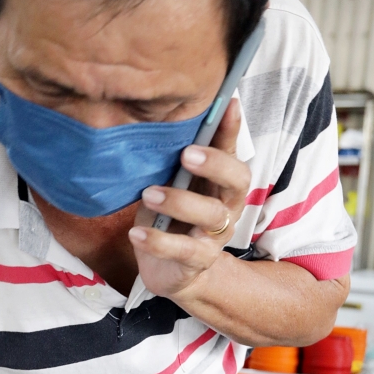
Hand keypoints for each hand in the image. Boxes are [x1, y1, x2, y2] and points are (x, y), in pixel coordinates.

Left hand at [128, 98, 248, 302]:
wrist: (170, 270)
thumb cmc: (169, 217)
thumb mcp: (170, 185)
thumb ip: (172, 159)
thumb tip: (159, 117)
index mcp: (221, 183)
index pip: (232, 151)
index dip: (232, 129)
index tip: (229, 103)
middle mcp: (227, 206)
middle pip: (237, 181)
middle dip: (215, 164)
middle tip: (185, 155)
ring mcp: (215, 235)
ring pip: (210, 215)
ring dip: (179, 201)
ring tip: (149, 194)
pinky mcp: (198, 261)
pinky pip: (183, 250)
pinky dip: (158, 241)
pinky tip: (136, 233)